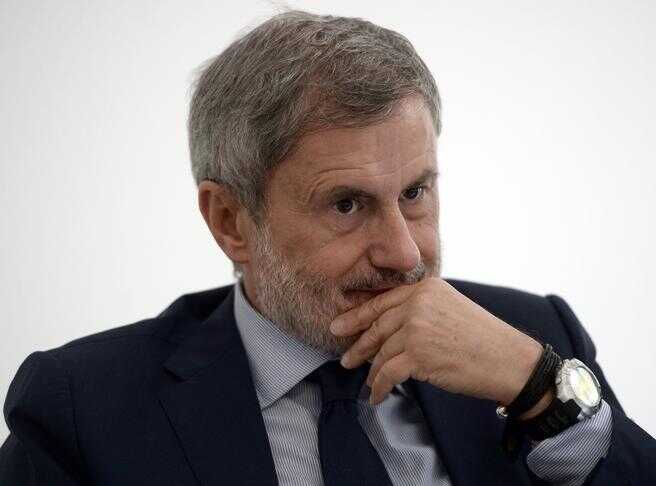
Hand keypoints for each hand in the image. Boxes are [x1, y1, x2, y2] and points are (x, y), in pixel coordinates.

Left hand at [330, 277, 543, 407]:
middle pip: (377, 326)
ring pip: (381, 352)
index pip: (383, 302)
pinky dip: (379, 387)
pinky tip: (377, 395)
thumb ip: (420, 310)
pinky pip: (387, 373)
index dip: (358, 316)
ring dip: (372, 371)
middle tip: (345, 358)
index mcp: (425, 288)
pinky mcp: (418, 354)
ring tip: (368, 382)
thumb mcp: (449, 308)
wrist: (509, 360)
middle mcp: (418, 303)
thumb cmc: (482, 339)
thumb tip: (387, 328)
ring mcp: (416, 328)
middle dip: (358, 344)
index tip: (340, 325)